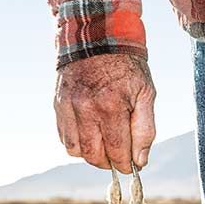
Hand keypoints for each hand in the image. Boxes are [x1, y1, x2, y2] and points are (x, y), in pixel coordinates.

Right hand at [54, 54, 156, 172]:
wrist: (97, 37)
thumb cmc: (127, 68)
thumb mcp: (146, 94)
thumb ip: (145, 130)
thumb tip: (139, 161)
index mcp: (111, 106)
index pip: (117, 151)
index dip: (126, 165)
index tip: (133, 166)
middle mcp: (85, 107)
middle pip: (94, 155)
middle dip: (109, 163)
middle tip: (119, 158)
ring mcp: (68, 105)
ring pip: (76, 150)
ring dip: (91, 156)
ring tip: (105, 147)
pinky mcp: (58, 103)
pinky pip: (64, 137)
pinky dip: (77, 144)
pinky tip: (91, 135)